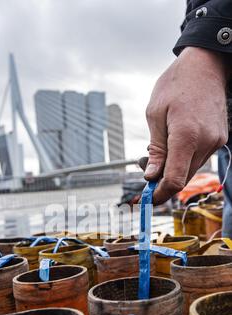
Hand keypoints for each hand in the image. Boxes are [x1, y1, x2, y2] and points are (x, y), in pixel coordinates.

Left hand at [142, 47, 228, 204]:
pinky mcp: (219, 139)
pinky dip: (183, 159)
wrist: (205, 65)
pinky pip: (198, 159)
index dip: (159, 194)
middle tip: (144, 167)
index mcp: (186, 136)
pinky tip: (173, 144)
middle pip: (182, 179)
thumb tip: (151, 176)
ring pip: (190, 170)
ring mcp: (215, 142)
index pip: (174, 180)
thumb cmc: (175, 85)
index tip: (146, 198)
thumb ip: (156, 150)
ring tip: (157, 151)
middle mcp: (205, 143)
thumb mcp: (155, 115)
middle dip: (161, 181)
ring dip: (172, 169)